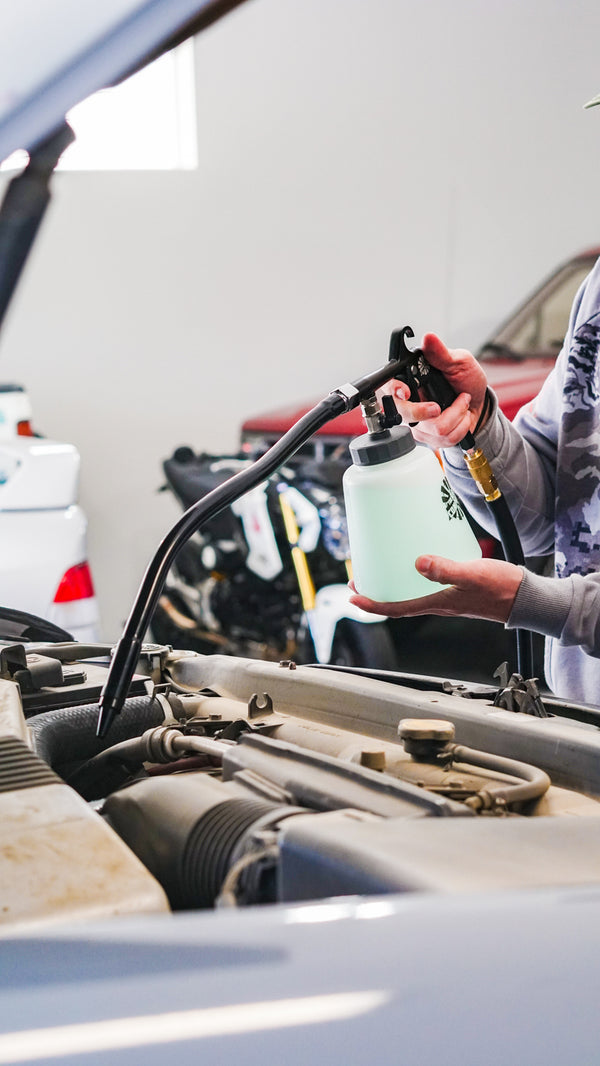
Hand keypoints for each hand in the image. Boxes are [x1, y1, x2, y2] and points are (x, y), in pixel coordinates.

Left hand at [349, 555, 522, 623]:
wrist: (527, 598)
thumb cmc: (503, 588)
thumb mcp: (472, 574)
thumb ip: (446, 569)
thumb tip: (417, 563)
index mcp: (438, 603)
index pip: (397, 609)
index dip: (372, 605)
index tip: (353, 598)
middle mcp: (439, 604)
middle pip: (399, 603)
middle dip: (376, 594)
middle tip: (358, 581)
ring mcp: (448, 598)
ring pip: (411, 594)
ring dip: (392, 585)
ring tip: (380, 571)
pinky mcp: (457, 590)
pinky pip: (428, 586)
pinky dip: (415, 577)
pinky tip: (418, 562)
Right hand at [384, 333, 488, 448]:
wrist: (478, 403)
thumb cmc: (466, 380)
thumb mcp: (458, 361)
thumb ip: (441, 353)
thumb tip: (428, 338)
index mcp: (410, 381)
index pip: (389, 388)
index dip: (394, 392)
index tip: (405, 392)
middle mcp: (410, 403)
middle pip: (405, 415)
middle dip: (426, 411)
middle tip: (439, 405)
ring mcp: (418, 423)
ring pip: (433, 428)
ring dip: (456, 415)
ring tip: (462, 403)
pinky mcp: (430, 437)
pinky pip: (444, 439)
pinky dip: (460, 426)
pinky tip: (461, 417)